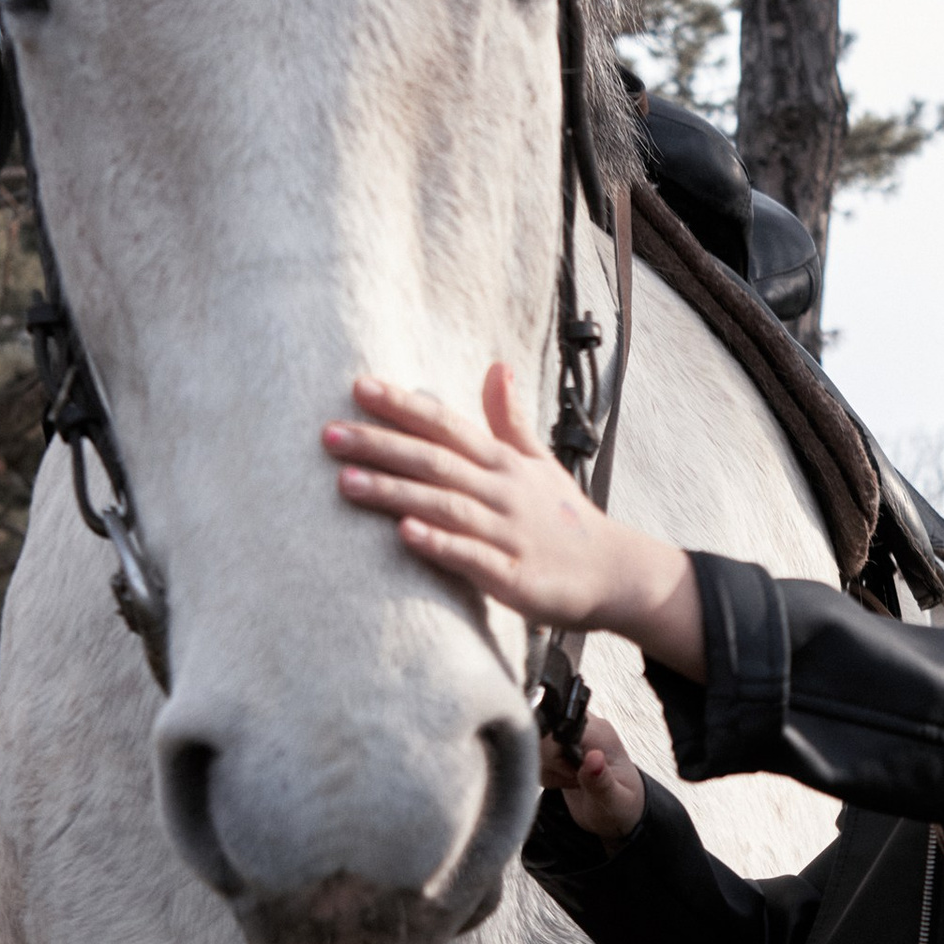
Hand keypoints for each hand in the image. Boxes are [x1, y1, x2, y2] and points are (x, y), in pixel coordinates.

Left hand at [324, 362, 703, 673]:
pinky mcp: (515, 577)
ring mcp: (508, 534)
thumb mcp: (539, 463)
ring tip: (345, 482)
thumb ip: (508, 419)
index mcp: (504, 463)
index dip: (403, 406)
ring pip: (446, 505)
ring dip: (395, 492)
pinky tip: (404, 534)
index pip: (447, 425)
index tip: (358, 387)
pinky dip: (439, 543)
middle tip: (327, 435)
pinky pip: (472, 558)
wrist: (615, 573)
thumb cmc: (565, 519)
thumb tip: (496, 366)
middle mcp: (503, 491)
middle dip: (380, 446)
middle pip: (436, 461)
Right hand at [539, 709, 644, 840]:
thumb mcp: (614, 800)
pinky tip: (563, 781)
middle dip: (549, 763)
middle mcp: (583, 729)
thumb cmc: (621, 805)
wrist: (615, 813)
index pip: (559, 727)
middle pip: (541, 732)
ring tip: (571, 782)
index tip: (572, 772)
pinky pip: (533, 754)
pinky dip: (544, 774)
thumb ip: (601, 780)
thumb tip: (594, 758)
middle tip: (573, 779)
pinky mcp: (557, 746)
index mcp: (600, 734)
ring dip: (546, 770)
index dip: (555, 752)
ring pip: (532, 744)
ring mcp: (569, 736)